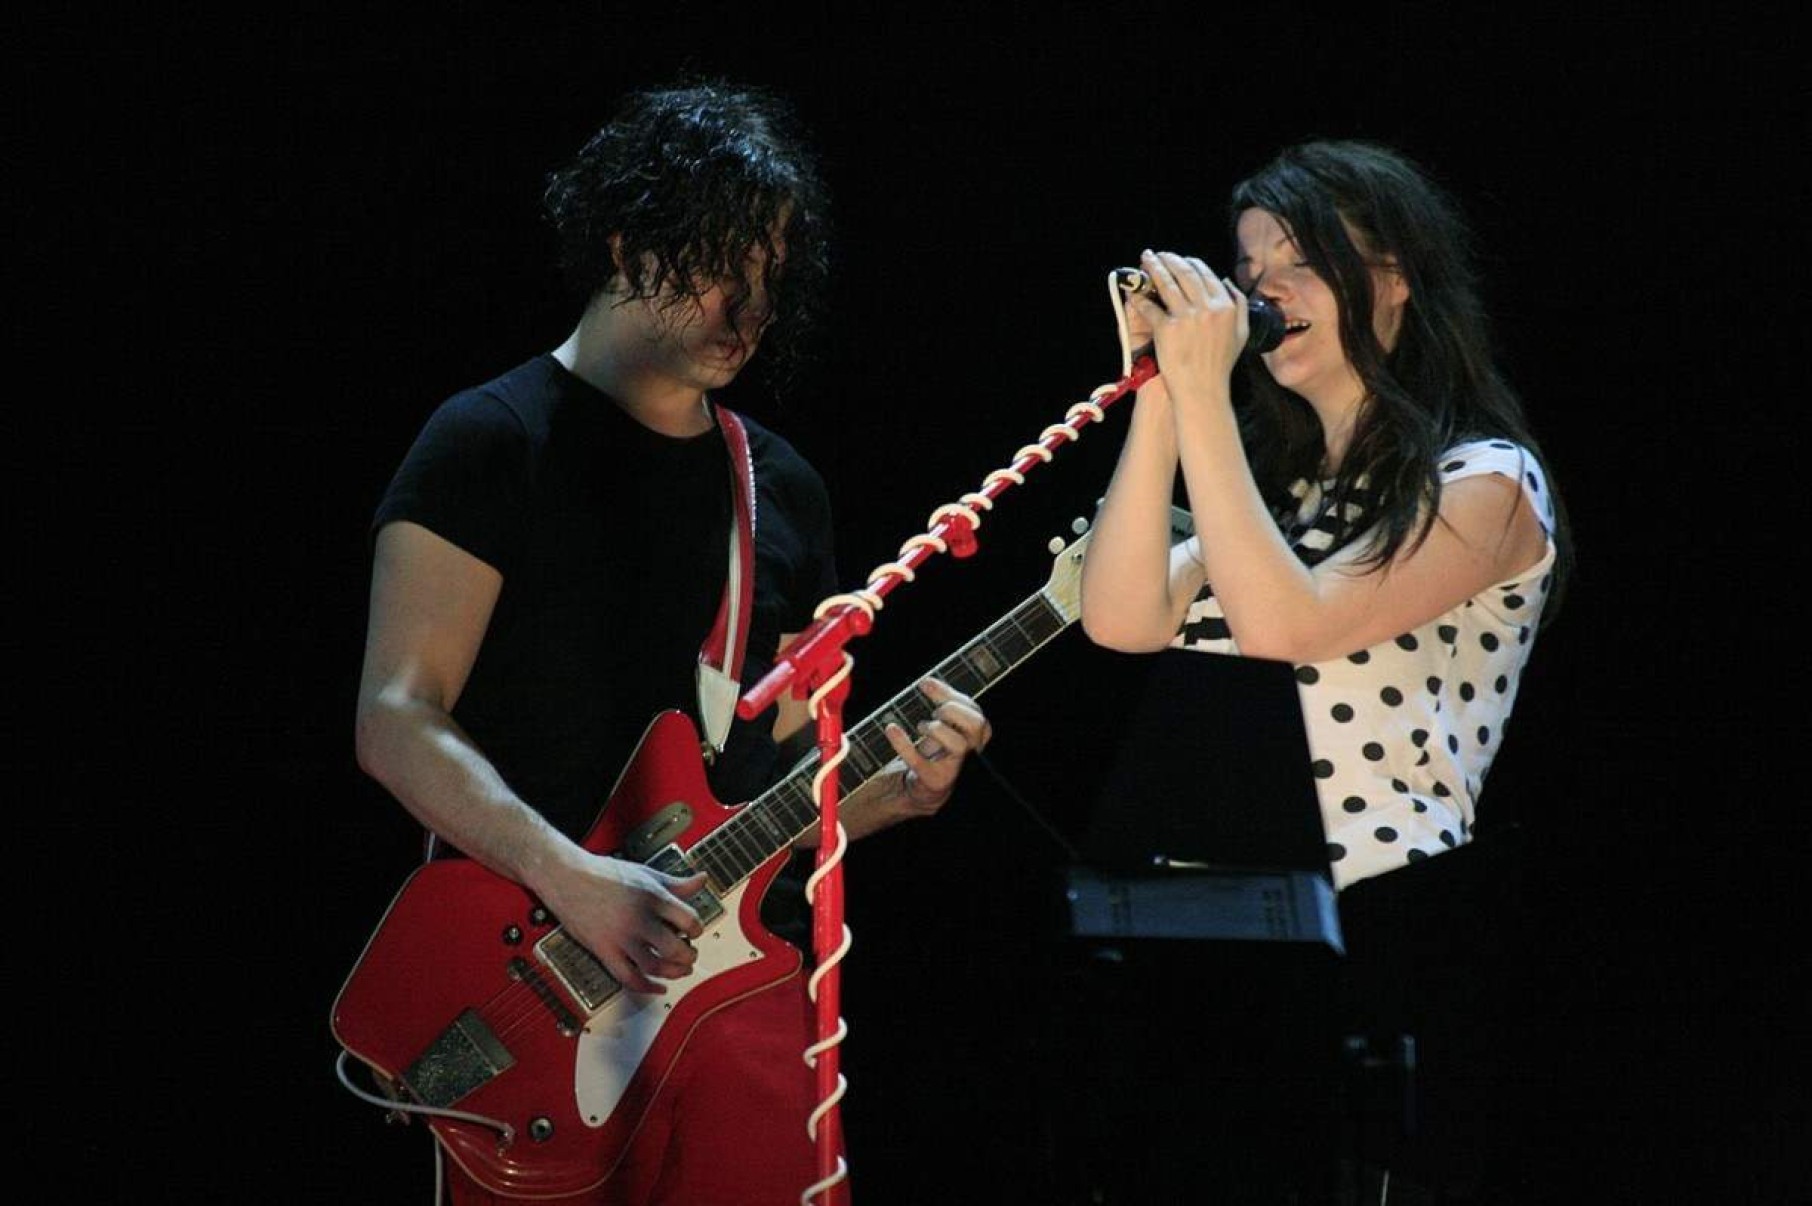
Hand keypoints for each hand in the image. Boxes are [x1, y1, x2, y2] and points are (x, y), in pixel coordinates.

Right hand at [538, 855, 706, 995]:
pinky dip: (646, 988)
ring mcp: (620, 936)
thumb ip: (676, 883)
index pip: (688, 920)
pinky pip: (628, 978)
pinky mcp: (604, 950)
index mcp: (652, 896)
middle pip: (675, 948)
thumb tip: (702, 880)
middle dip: (688, 956)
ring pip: (654, 966)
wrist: (567, 877)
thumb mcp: (646, 874)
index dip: (696, 929)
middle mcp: (638, 918)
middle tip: (689, 954)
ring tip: (679, 970)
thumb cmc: (605, 874)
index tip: (693, 932)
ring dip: (673, 973)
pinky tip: (657, 988)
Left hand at [882, 677, 991, 818]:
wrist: (927, 786)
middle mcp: (972, 751)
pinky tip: (891, 730)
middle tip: (934, 713)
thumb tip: (927, 682)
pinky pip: (920, 762)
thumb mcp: (944, 722)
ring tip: (922, 727)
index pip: (974, 709)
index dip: (950, 694)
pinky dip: (903, 744)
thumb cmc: (939, 749)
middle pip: (977, 724)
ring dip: (936, 729)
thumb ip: (941, 701)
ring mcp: (956, 767)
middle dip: (953, 711)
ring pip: (958, 744)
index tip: (925, 684)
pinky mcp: (935, 780)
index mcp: (976, 735)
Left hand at [1126, 249, 1250, 402]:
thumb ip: (1239, 304)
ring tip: (1145, 260)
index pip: (1206, 274)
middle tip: (1158, 254)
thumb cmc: (1220, 365)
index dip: (1190, 263)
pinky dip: (1140, 297)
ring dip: (1153, 268)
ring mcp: (1187, 317)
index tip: (1179, 259)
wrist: (1203, 390)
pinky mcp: (1167, 329)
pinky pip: (1150, 307)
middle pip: (1185, 273)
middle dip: (1169, 259)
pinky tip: (1133, 291)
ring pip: (1167, 283)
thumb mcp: (1241, 333)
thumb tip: (1225, 280)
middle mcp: (1208, 308)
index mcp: (1226, 306)